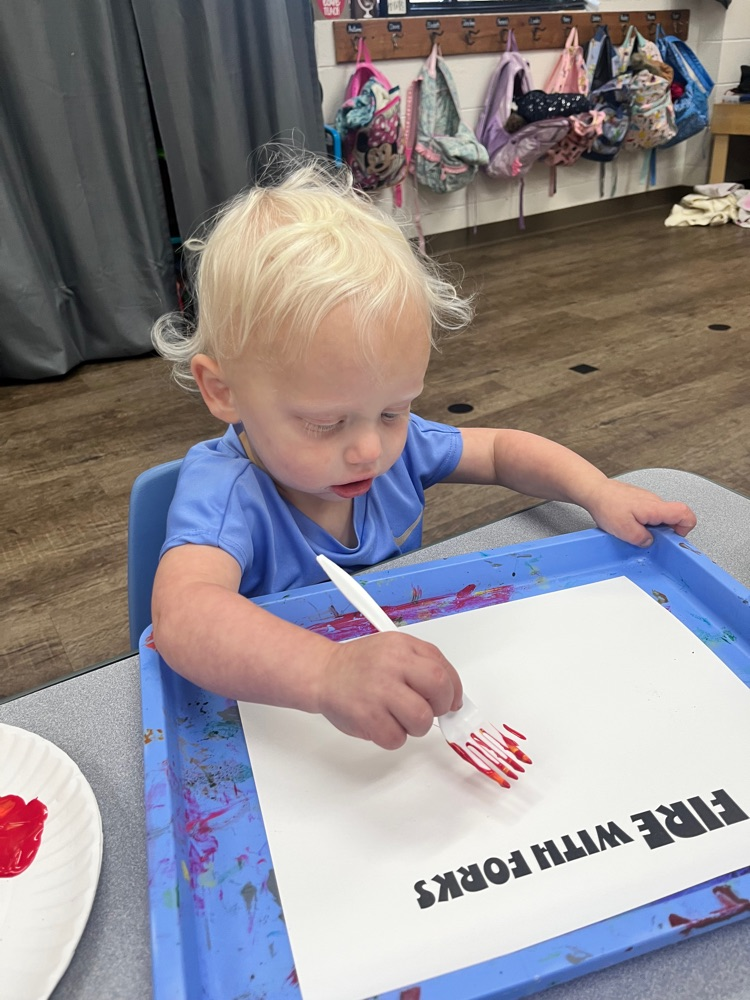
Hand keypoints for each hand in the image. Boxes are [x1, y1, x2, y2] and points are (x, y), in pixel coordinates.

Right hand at [316, 632, 462, 749]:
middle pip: (439, 692)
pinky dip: (393, 736)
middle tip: (430, 710)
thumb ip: (425, 664)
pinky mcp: (367, 717)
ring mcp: (378, 692)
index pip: (443, 670)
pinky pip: (397, 738)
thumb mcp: (395, 648)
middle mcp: (391, 666)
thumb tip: (453, 694)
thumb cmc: (361, 665)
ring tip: (399, 716)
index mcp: (402, 647)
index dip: (453, 691)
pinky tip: (382, 722)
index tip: (452, 701)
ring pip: (421, 720)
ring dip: (416, 725)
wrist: (323, 672)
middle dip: (440, 707)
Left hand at [584, 480, 696, 546]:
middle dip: (665, 532)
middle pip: (673, 518)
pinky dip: (643, 522)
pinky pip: (648, 514)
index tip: (675, 538)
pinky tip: (629, 525)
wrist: (594, 491)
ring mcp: (647, 499)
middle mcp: (655, 501)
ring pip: (660, 516)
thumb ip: (642, 539)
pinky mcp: (639, 500)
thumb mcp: (625, 530)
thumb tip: (650, 542)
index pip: (686, 514)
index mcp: (656, 507)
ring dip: (652, 528)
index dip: (686, 528)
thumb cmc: (607, 505)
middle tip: (648, 538)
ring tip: (634, 531)